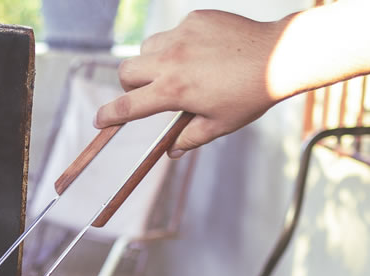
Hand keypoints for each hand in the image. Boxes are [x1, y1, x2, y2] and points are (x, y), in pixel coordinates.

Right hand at [94, 10, 288, 156]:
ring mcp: (182, 36)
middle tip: (147, 91)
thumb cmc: (251, 94)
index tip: (99, 120)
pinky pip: (173, 31)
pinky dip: (178, 43)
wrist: (280, 56)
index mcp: (173, 91)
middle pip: (126, 71)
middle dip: (130, 84)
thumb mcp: (219, 124)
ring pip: (146, 48)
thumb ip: (189, 138)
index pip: (128, 106)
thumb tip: (172, 151)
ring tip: (175, 69)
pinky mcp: (195, 19)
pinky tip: (201, 51)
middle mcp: (171, 62)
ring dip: (151, 61)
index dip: (109, 116)